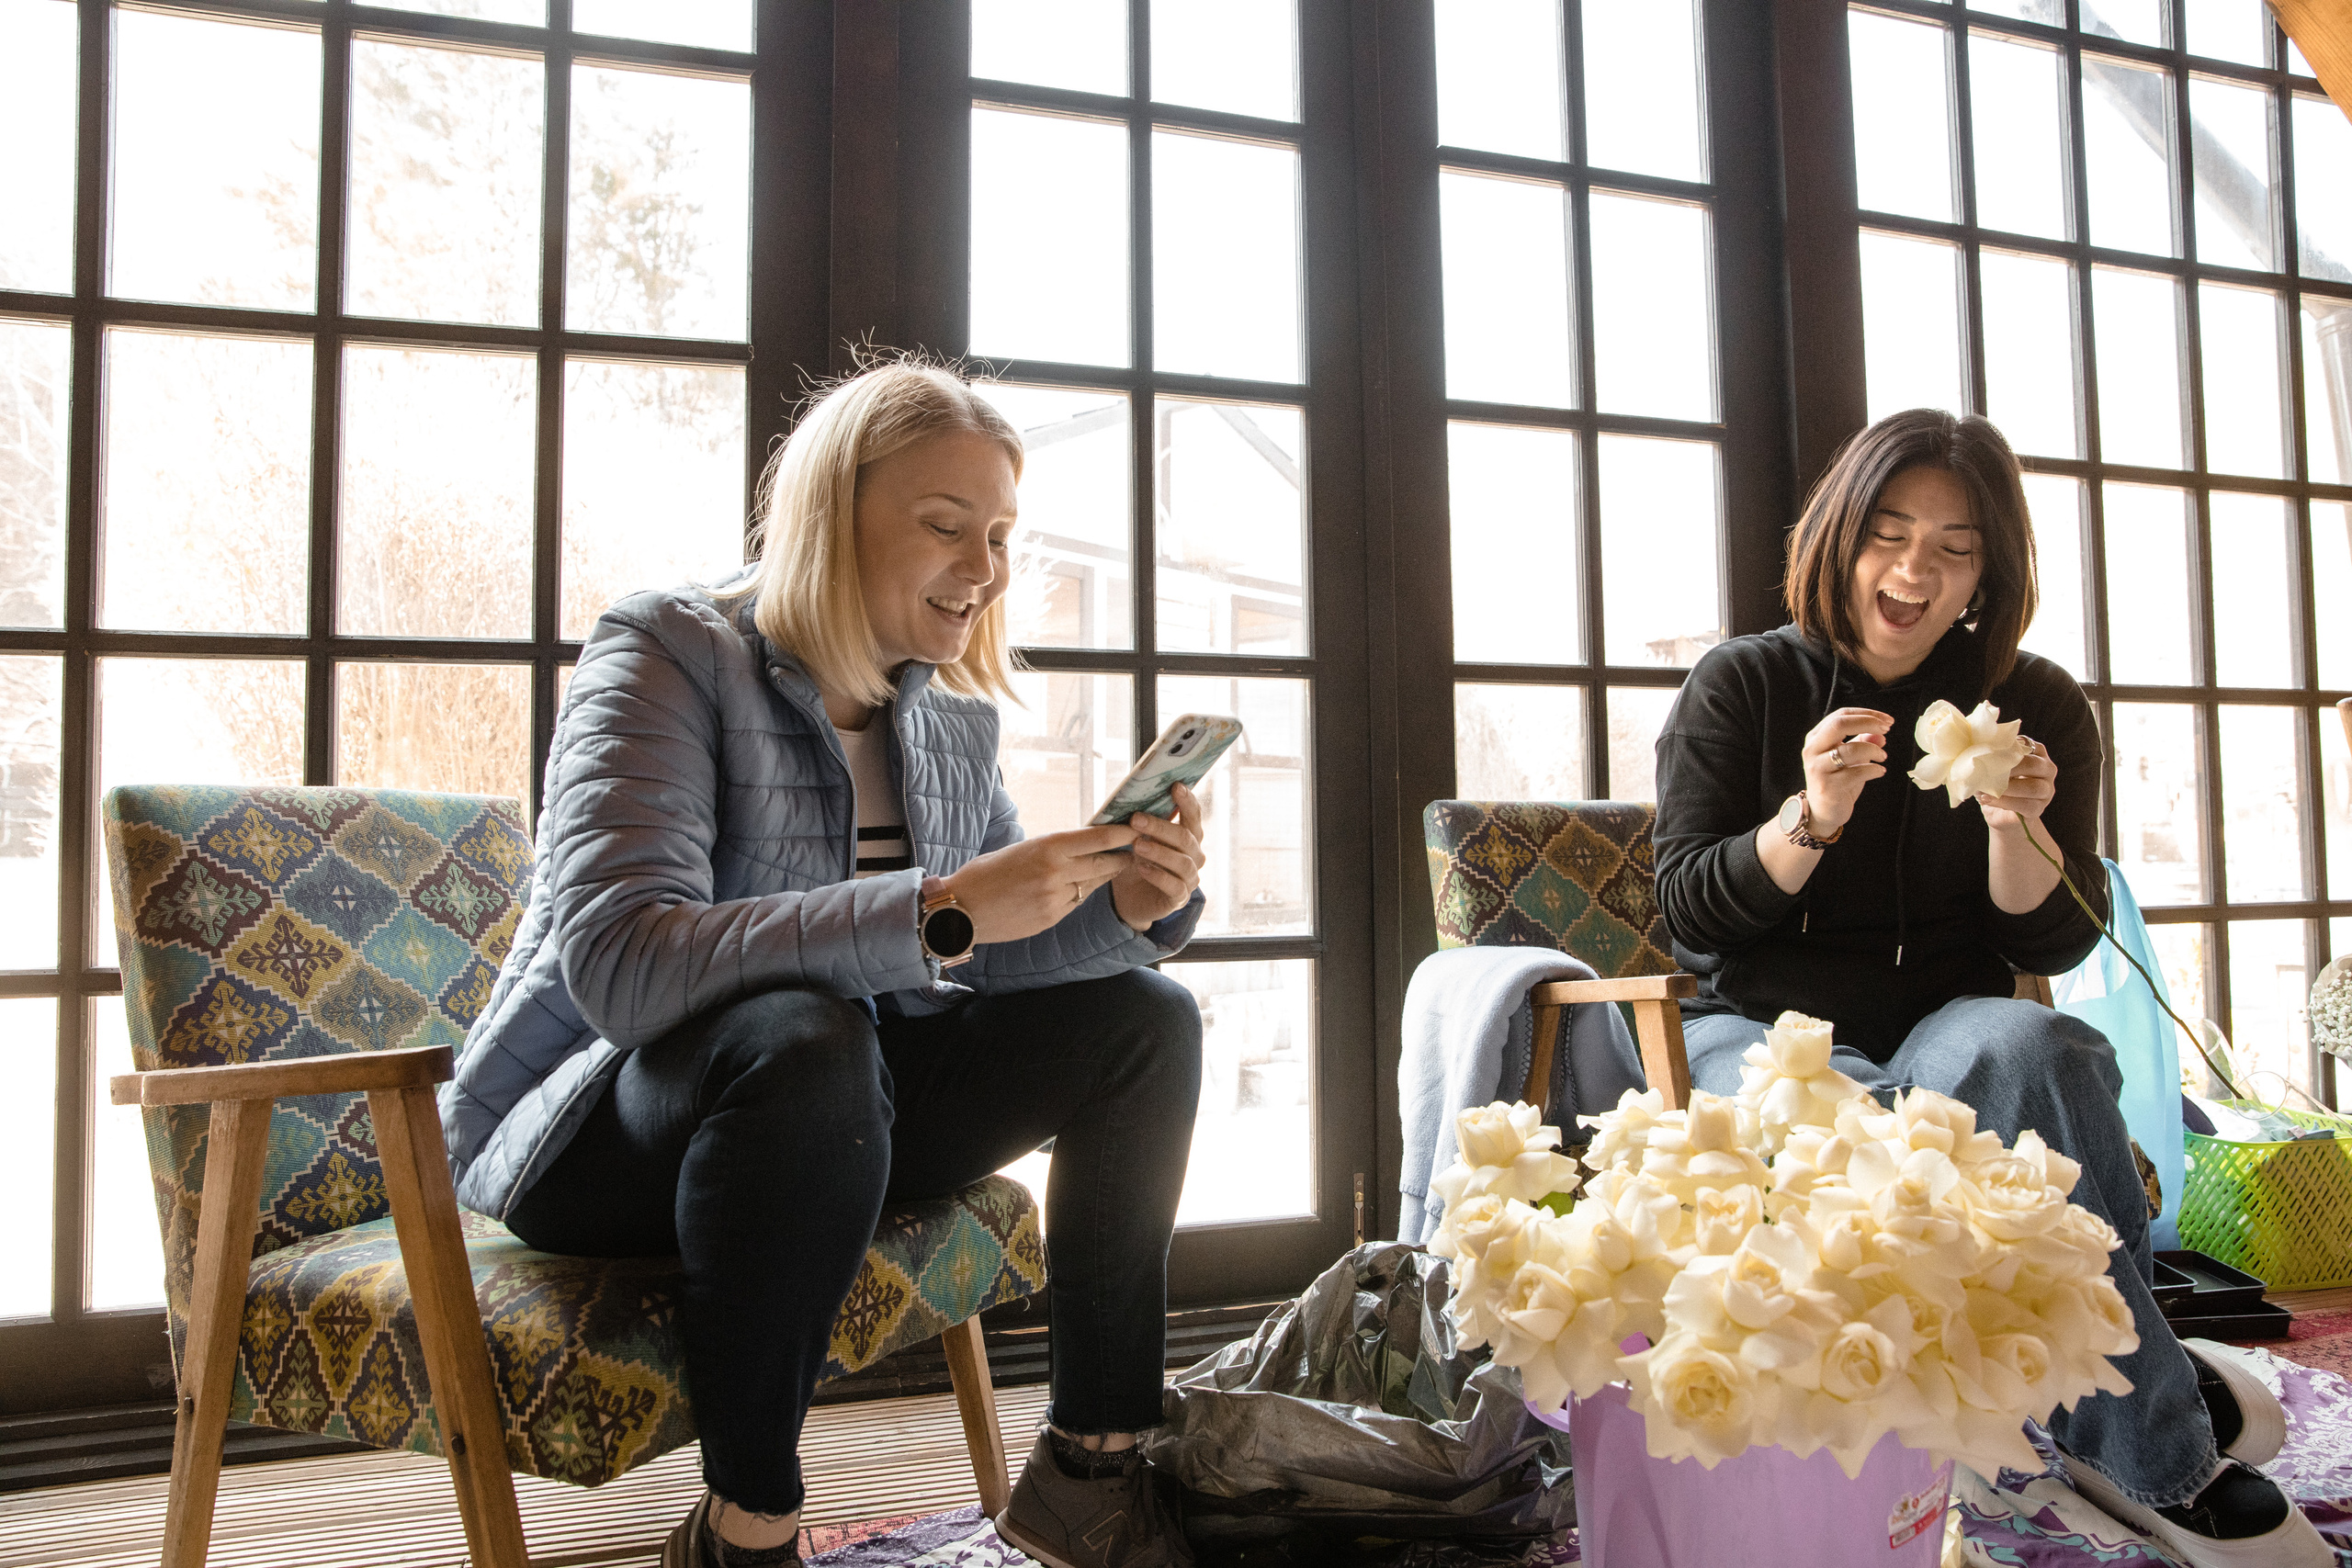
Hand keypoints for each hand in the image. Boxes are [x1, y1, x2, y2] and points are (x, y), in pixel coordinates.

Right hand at [938, 825, 1137, 944]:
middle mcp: (1055, 872)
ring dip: (1105, 874)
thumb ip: (1050, 849)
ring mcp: (1055, 898)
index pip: (1096, 838)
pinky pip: (1076, 901)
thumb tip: (1077, 844)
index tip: (1135, 827)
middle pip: (1103, 862)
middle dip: (1122, 855)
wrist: (959, 911)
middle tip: (1136, 847)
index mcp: (1046, 848)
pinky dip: (1082, 892)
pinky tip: (1084, 885)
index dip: (1120, 833)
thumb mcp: (1018, 850)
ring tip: (1117, 864)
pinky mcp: (1051, 918)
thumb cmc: (984, 874)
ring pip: (1093, 884)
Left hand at [1110, 783, 1207, 931]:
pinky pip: (1175, 887)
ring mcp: (1189, 878)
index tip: (1175, 786)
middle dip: (1161, 827)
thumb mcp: (1139, 838)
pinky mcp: (1179, 899)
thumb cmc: (1137, 861)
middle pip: (1185, 838)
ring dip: (1160, 852)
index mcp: (1188, 837)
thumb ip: (1144, 821)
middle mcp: (1194, 856)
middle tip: (1136, 819)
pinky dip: (1158, 876)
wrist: (1128, 898)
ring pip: (1183, 862)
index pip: (1193, 816)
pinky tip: (1141, 868)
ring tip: (1137, 845)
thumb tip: (1137, 793)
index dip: (1187, 801)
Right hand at [1800, 706, 1893, 832]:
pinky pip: (1857, 772)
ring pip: (1850, 749)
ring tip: (1883, 757)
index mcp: (1816, 738)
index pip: (1841, 715)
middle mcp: (1813, 750)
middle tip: (1886, 730)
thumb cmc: (1837, 781)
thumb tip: (1881, 733)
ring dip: (1874, 750)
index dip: (1866, 714)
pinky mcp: (1828, 786)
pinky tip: (1879, 771)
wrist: (1823, 812)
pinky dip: (1874, 769)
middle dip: (1868, 723)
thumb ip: (1863, 742)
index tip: (1887, 721)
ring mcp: (1818, 768)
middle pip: (1839, 724)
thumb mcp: (1851, 758)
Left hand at [1977, 738, 2055, 832]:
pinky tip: (1988, 799)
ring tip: (1987, 789)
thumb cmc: (1994, 784)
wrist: (1999, 814)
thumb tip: (1976, 752)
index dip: (2010, 749)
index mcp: (2036, 754)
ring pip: (2033, 788)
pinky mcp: (2038, 809)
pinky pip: (2026, 805)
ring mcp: (2046, 791)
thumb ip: (1991, 757)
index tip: (1990, 751)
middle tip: (1990, 770)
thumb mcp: (1991, 767)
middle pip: (2035, 765)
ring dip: (2008, 788)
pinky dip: (2005, 802)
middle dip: (2011, 768)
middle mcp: (2046, 770)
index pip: (2029, 746)